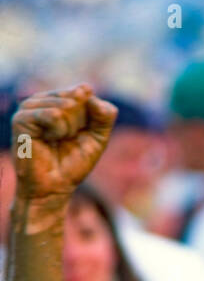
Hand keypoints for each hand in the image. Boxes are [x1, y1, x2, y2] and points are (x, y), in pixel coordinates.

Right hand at [12, 85, 116, 200]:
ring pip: (65, 106)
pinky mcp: (21, 118)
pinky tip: (48, 140)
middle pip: (76, 98)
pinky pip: (53, 115)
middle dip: (79, 125)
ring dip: (68, 130)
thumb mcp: (97, 139)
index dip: (89, 118)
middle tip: (66, 140)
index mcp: (58, 99)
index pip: (84, 92)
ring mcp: (29, 106)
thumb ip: (104, 116)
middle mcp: (43, 99)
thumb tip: (90, 92)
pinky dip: (58, 131)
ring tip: (56, 141)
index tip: (79, 134)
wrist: (54, 188)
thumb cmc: (73, 164)